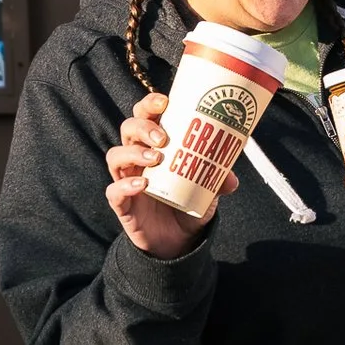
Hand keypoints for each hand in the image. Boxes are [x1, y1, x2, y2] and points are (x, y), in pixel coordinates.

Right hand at [107, 91, 228, 257]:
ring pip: (115, 156)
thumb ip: (217, 180)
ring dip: (134, 153)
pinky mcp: (122, 204)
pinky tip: (141, 186)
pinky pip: (113, 190)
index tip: (165, 102)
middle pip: (128, 129)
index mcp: (155, 145)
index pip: (146, 115)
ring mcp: (126, 179)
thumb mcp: (207, 190)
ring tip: (155, 158)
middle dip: (143, 127)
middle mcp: (137, 158)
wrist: (177, 242)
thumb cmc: (187, 204)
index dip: (150, 105)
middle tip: (163, 137)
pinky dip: (124, 186)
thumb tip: (231, 178)